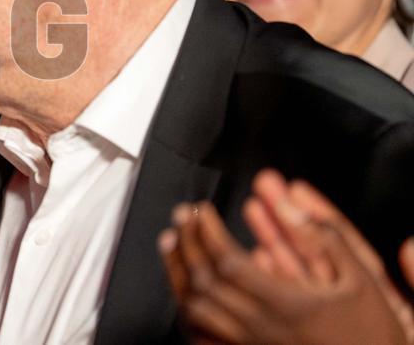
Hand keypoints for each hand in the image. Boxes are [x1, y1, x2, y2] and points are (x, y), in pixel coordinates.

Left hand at [159, 195, 410, 343]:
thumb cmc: (367, 335)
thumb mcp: (360, 282)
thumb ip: (326, 241)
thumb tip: (294, 206)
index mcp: (288, 306)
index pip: (229, 262)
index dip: (207, 231)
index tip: (201, 210)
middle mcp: (262, 330)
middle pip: (205, 282)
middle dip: (188, 242)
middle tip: (182, 217)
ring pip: (195, 310)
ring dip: (177, 272)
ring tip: (171, 244)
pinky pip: (200, 336)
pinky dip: (185, 309)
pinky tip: (181, 288)